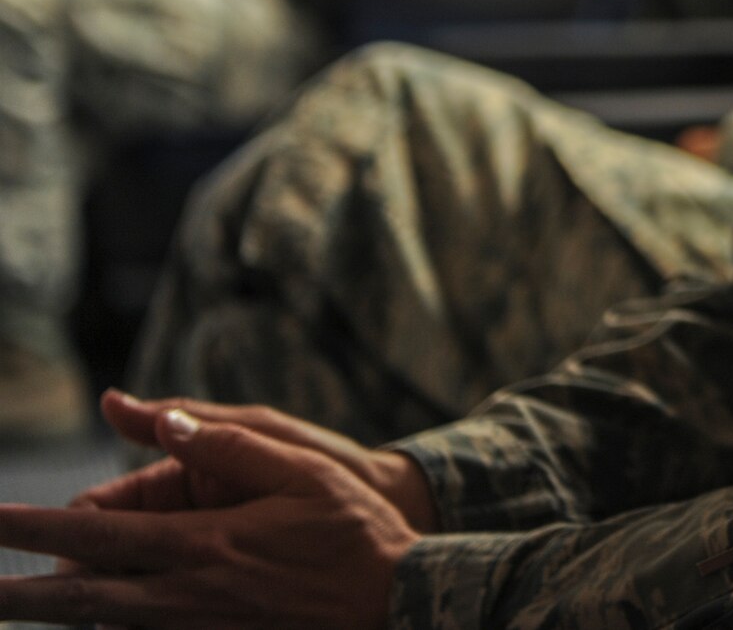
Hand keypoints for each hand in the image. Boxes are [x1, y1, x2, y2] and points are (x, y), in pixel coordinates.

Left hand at [0, 403, 419, 628]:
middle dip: (14, 596)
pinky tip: (83, 625)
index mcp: (206, 542)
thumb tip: (161, 421)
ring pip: (102, 626)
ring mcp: (198, 626)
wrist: (396, 603)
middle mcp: (189, 592)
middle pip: (79, 598)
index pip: (98, 534)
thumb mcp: (303, 470)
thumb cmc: (354, 530)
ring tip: (9, 607)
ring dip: (50, 616)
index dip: (33, 528)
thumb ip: (229, 446)